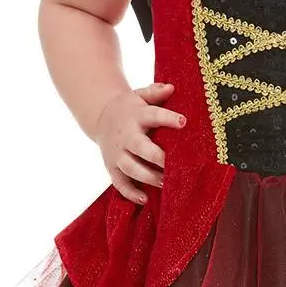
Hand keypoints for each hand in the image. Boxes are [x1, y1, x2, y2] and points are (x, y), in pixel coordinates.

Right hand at [93, 82, 185, 203]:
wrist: (101, 117)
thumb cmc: (130, 108)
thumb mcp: (140, 95)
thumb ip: (155, 92)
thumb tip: (172, 87)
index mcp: (136, 116)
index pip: (153, 115)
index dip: (168, 118)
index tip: (184, 121)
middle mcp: (126, 136)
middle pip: (140, 147)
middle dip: (156, 157)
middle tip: (172, 165)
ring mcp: (117, 153)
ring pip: (130, 168)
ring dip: (147, 177)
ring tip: (165, 183)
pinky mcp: (112, 167)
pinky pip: (119, 183)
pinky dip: (130, 193)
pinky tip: (145, 199)